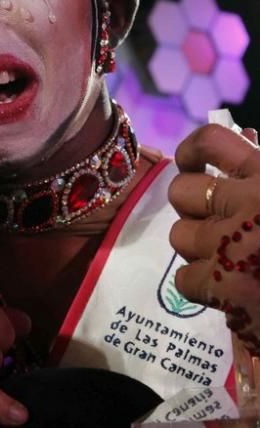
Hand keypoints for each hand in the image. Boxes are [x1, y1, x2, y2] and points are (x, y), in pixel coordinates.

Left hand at [168, 124, 259, 351]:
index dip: (192, 151)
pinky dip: (202, 286)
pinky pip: (184, 278)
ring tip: (229, 258)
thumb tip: (245, 138)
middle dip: (194, 207)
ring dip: (198, 247)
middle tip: (216, 221)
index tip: (194, 164)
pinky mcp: (225, 289)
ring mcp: (233, 246)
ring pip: (179, 235)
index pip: (211, 142)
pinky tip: (229, 291)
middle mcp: (250, 204)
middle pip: (182, 191)